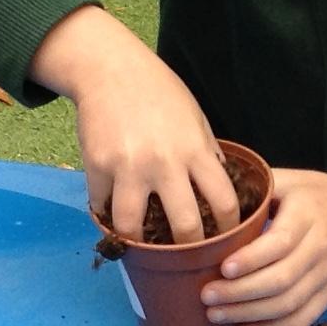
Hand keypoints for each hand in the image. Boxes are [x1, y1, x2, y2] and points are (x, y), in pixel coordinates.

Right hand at [30, 7, 237, 243]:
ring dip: (139, 242)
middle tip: (187, 257)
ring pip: (133, 228)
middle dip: (189, 250)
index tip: (227, 241)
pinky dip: (107, 217)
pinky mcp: (96, 167)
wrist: (111, 69)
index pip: (223, 202)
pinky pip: (102, 208)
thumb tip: (219, 194)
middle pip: (184, 226)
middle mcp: (164, 163)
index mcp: (195, 150)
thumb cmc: (160, 92)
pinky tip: (115, 217)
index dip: (229, 230)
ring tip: (144, 245)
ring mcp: (127, 168)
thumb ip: (207, 156)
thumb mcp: (195, 119)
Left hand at [203, 170, 326, 325]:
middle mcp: (322, 247)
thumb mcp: (291, 179)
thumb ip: (257, 187)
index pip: (281, 243)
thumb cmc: (317, 196)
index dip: (251, 260)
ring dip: (250, 314)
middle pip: (282, 280)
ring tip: (216, 314)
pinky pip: (303, 319)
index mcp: (309, 214)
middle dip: (240, 293)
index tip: (223, 269)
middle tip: (206, 296)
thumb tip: (211, 194)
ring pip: (289, 304)